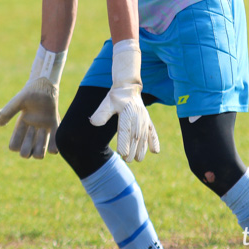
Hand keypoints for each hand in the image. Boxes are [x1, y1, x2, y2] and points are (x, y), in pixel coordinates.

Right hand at [0, 45, 66, 158]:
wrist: (45, 86)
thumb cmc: (30, 93)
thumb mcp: (17, 102)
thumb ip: (8, 112)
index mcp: (21, 125)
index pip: (14, 144)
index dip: (15, 145)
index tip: (18, 137)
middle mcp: (31, 130)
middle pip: (27, 150)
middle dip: (27, 150)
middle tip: (30, 140)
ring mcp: (43, 129)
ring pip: (40, 150)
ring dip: (40, 149)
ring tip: (41, 142)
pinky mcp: (54, 126)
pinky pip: (54, 141)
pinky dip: (53, 148)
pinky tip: (52, 149)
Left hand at [89, 41, 159, 161]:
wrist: (128, 88)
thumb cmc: (115, 97)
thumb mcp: (107, 102)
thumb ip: (102, 113)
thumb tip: (93, 122)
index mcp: (127, 113)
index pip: (125, 131)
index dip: (124, 143)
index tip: (122, 154)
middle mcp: (137, 117)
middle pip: (135, 137)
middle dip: (132, 150)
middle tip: (127, 160)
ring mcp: (144, 119)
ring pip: (143, 137)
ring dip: (142, 149)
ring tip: (138, 159)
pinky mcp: (147, 120)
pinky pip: (152, 132)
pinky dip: (154, 141)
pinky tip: (155, 151)